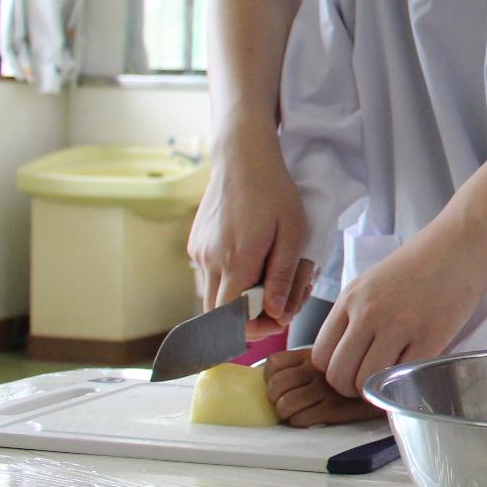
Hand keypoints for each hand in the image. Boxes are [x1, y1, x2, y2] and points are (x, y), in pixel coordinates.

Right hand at [189, 128, 310, 337]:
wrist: (242, 158)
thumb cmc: (274, 192)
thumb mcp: (292, 232)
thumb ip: (282, 276)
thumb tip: (275, 313)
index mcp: (236, 261)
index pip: (233, 319)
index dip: (255, 328)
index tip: (278, 319)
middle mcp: (210, 261)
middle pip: (218, 315)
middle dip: (246, 320)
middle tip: (274, 308)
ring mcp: (198, 253)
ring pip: (212, 297)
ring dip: (237, 301)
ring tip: (266, 282)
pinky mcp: (195, 245)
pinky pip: (209, 277)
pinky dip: (228, 281)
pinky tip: (251, 263)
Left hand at [264, 349, 378, 426]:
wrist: (397, 381)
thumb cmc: (363, 371)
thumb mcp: (337, 354)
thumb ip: (311, 361)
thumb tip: (277, 380)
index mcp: (314, 353)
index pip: (274, 364)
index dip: (272, 379)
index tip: (286, 385)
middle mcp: (317, 369)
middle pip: (275, 386)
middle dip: (277, 398)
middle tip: (290, 401)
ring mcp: (325, 389)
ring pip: (284, 405)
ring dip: (288, 412)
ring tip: (302, 411)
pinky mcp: (334, 408)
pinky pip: (301, 419)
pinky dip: (302, 421)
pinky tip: (315, 417)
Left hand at [311, 219, 486, 397]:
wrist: (460, 243)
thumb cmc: (420, 262)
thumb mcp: (372, 281)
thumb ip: (355, 314)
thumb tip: (347, 354)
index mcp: (350, 298)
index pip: (320, 354)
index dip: (333, 370)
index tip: (350, 371)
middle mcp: (368, 313)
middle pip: (339, 374)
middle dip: (350, 388)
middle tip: (368, 384)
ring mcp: (399, 325)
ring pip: (367, 381)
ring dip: (376, 389)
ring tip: (391, 380)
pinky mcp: (430, 337)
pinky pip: (404, 377)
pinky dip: (405, 382)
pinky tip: (412, 370)